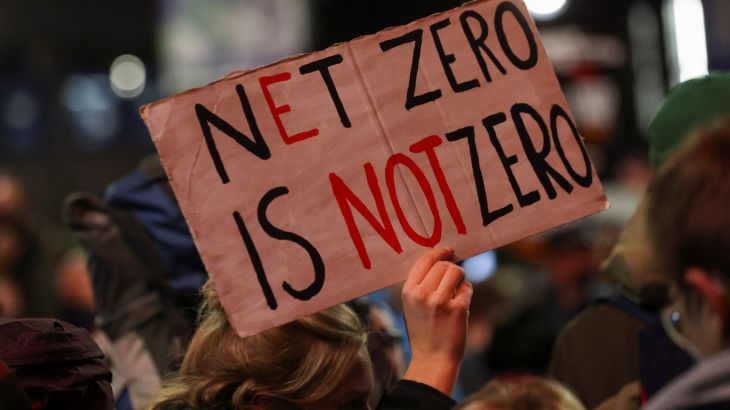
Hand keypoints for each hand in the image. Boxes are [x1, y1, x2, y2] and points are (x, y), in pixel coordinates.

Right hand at [401, 247, 471, 395]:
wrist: (433, 358)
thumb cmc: (423, 330)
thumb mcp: (412, 305)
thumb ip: (421, 284)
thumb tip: (440, 258)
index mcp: (408, 292)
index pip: (425, 261)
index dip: (438, 252)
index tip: (448, 250)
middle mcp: (422, 295)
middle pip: (443, 265)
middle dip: (451, 269)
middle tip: (453, 280)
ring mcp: (440, 302)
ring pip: (457, 272)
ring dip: (460, 279)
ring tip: (456, 292)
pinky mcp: (458, 309)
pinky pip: (467, 287)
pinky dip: (466, 292)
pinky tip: (461, 304)